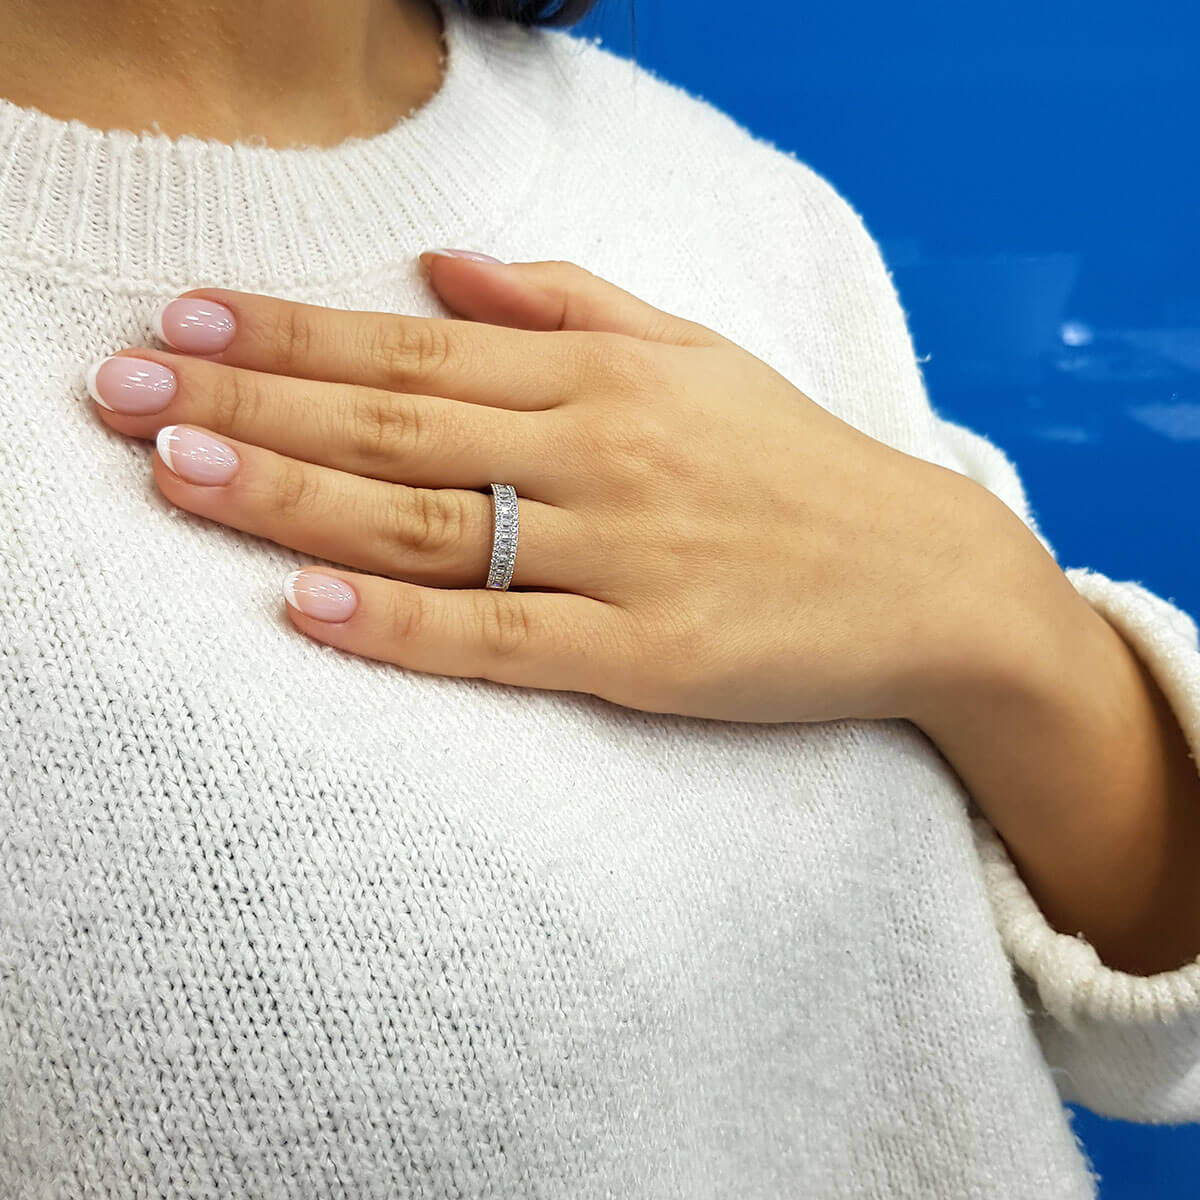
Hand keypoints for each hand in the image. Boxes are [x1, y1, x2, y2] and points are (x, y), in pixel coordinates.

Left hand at [85, 253, 990, 723]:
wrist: (926, 576)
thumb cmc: (799, 465)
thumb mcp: (697, 355)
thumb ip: (571, 302)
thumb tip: (447, 263)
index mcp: (604, 377)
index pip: (416, 347)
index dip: (293, 335)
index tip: (186, 322)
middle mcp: (599, 454)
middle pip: (395, 424)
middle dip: (250, 405)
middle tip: (124, 393)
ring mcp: (619, 556)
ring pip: (428, 522)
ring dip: (291, 498)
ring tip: (175, 476)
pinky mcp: (645, 654)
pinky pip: (500, 637)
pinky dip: (401, 623)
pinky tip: (308, 605)